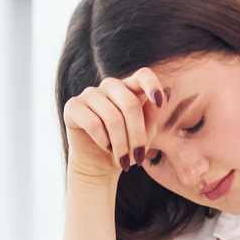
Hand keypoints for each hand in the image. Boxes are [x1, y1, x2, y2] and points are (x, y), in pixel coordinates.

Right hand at [62, 67, 167, 186]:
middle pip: (130, 103)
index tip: (160, 102)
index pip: (143, 75)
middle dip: (137, 135)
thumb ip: (153, 113)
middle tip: (138, 157)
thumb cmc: (126, 146)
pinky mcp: (73, 106)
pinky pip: (93, 123)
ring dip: (121, 144)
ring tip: (123, 159)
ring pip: (112, 117)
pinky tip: (105, 147)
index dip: (152, 85)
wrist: (99, 164)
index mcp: (130, 88)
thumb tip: (166, 93)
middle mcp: (110, 86)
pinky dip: (103, 140)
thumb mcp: (145, 132)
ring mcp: (90, 94)